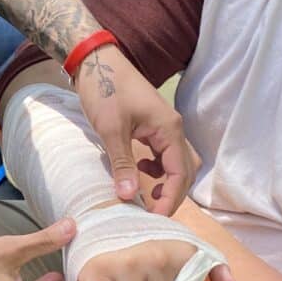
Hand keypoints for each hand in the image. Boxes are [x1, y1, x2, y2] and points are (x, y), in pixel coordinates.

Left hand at [72, 45, 199, 215]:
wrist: (96, 62)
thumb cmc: (104, 90)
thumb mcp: (111, 130)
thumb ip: (123, 164)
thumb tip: (129, 197)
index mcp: (169, 129)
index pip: (180, 174)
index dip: (170, 200)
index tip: (154, 219)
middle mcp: (173, 128)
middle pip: (185, 171)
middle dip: (172, 194)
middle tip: (152, 214)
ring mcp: (164, 126)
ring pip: (177, 163)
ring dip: (167, 182)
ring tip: (146, 196)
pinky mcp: (153, 126)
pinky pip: (165, 154)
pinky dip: (157, 169)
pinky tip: (140, 172)